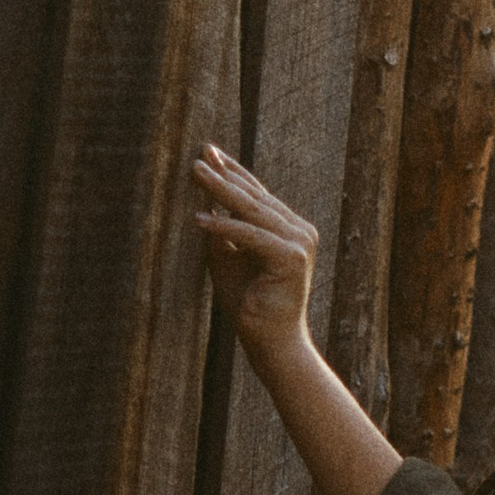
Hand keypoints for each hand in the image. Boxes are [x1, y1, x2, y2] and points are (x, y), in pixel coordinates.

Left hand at [192, 144, 317, 365]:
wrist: (271, 341)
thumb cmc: (250, 303)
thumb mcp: (228, 257)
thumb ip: (221, 230)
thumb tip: (201, 199)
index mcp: (290, 229)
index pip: (258, 194)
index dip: (233, 173)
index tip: (208, 153)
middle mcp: (300, 231)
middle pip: (255, 197)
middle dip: (224, 175)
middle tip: (199, 155)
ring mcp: (299, 242)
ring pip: (253, 210)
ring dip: (220, 191)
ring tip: (194, 173)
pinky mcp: (291, 258)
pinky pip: (251, 235)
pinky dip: (224, 225)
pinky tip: (198, 219)